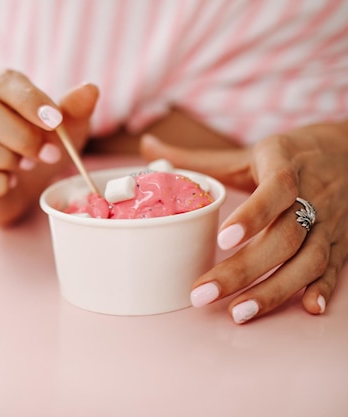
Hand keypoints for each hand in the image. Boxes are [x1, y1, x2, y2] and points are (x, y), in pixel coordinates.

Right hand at [0, 67, 97, 223]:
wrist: (20, 188)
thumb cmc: (38, 147)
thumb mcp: (62, 128)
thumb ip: (74, 109)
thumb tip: (89, 89)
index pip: (2, 81)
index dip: (29, 100)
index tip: (55, 122)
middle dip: (19, 134)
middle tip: (47, 154)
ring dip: (2, 157)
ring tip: (24, 166)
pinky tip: (9, 183)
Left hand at [140, 120, 347, 323]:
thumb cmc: (289, 154)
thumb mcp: (246, 153)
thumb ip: (197, 158)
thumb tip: (146, 146)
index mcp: (286, 166)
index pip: (276, 189)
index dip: (253, 215)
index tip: (223, 240)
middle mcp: (314, 195)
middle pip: (284, 237)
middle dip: (244, 269)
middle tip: (203, 294)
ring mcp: (330, 221)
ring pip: (308, 259)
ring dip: (275, 290)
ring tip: (238, 312)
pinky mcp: (342, 241)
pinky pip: (335, 268)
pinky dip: (322, 289)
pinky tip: (307, 309)